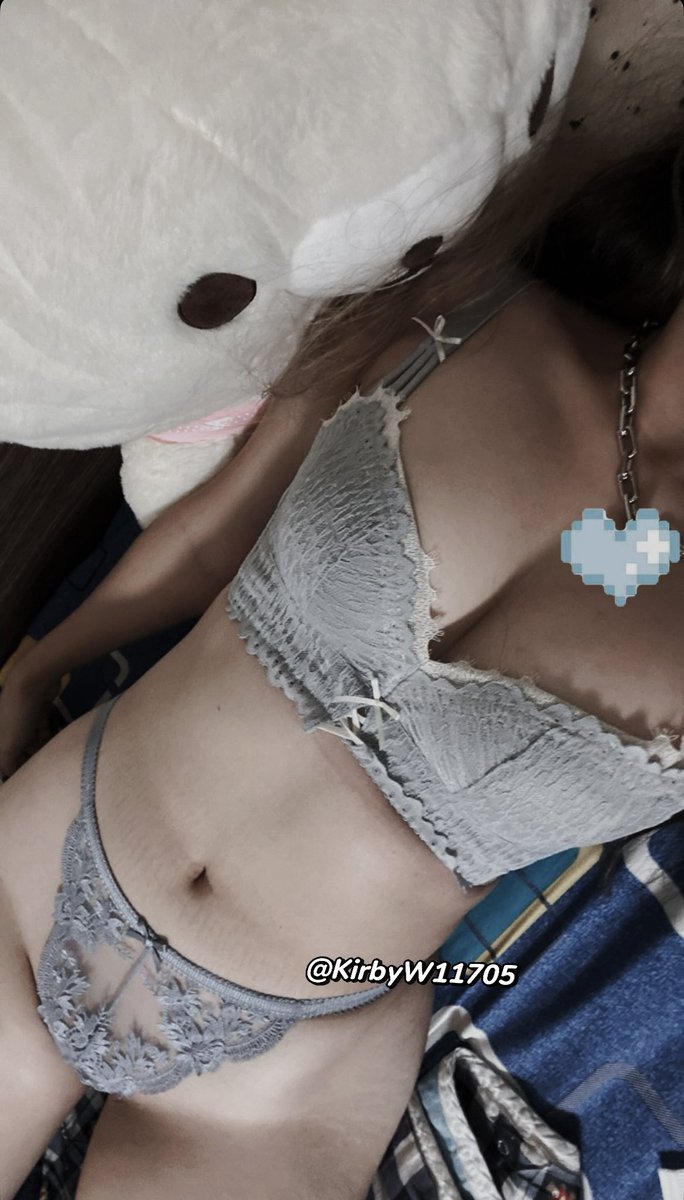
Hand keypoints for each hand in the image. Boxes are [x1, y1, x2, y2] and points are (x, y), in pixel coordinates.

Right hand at [0, 663, 62, 780]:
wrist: (34, 682)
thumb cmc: (17, 717)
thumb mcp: (8, 747)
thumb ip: (8, 764)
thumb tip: (11, 775)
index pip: (5, 758)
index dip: (15, 769)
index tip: (30, 781)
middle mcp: (8, 727)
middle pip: (19, 749)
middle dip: (30, 760)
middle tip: (45, 772)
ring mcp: (24, 717)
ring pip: (33, 739)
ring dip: (42, 749)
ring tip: (54, 761)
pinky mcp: (38, 710)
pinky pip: (43, 728)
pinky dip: (49, 736)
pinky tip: (59, 745)